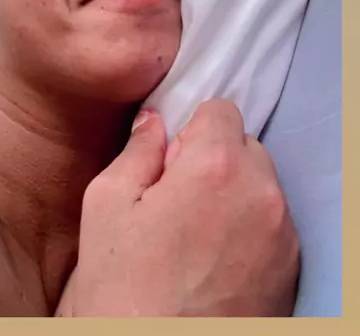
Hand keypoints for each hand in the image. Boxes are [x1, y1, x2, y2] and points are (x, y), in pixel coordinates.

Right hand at [59, 100, 299, 316]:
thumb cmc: (123, 288)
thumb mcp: (106, 206)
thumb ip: (136, 150)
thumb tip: (154, 121)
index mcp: (216, 167)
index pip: (220, 109)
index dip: (190, 130)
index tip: (170, 163)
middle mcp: (261, 193)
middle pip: (244, 146)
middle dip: (214, 160)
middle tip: (178, 201)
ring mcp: (283, 234)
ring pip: (260, 184)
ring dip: (234, 194)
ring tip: (196, 236)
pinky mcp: (291, 268)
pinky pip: (273, 223)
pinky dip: (250, 228)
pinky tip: (216, 260)